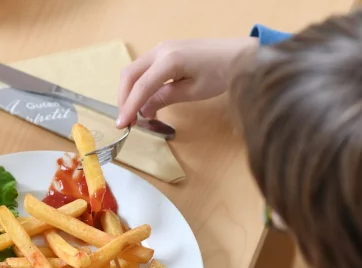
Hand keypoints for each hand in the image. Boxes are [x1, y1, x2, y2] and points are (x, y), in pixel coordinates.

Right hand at [116, 37, 256, 126]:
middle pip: (130, 75)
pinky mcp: (166, 50)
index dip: (129, 107)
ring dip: (130, 91)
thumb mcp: (193, 92)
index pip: (141, 86)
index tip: (121, 125)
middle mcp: (160, 50)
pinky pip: (144, 68)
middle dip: (123, 98)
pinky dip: (139, 84)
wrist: (239, 54)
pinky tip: (145, 101)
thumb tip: (143, 111)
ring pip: (134, 70)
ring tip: (134, 113)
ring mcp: (162, 48)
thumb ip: (165, 98)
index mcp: (169, 60)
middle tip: (125, 121)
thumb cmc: (221, 74)